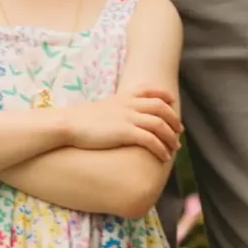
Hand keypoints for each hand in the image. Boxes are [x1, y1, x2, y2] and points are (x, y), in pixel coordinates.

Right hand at [66, 87, 180, 161]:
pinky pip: (150, 140)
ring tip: (175, 148)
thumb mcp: (101, 108)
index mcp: (122, 97)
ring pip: (159, 124)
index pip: (149, 90)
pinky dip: (161, 148)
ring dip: (171, 137)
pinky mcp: (125, 132)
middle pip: (160, 107)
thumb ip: (113, 109)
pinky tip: (164, 156)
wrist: (68, 124)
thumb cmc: (80, 120)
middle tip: (179, 131)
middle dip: (173, 119)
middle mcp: (128, 105)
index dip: (163, 95)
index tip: (171, 101)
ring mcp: (128, 118)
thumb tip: (117, 118)